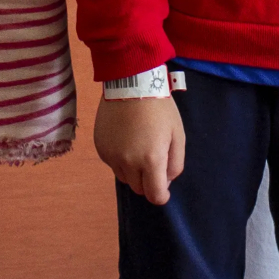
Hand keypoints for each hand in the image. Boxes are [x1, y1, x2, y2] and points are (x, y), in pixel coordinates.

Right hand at [94, 89, 185, 206]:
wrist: (130, 82)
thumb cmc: (160, 108)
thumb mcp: (178, 134)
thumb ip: (175, 164)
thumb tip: (165, 182)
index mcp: (151, 160)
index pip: (155, 195)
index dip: (161, 196)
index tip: (163, 189)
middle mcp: (128, 162)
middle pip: (138, 189)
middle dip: (148, 182)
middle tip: (153, 162)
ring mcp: (111, 155)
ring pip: (124, 178)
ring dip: (133, 172)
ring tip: (139, 149)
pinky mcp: (100, 147)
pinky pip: (112, 164)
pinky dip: (120, 159)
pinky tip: (126, 140)